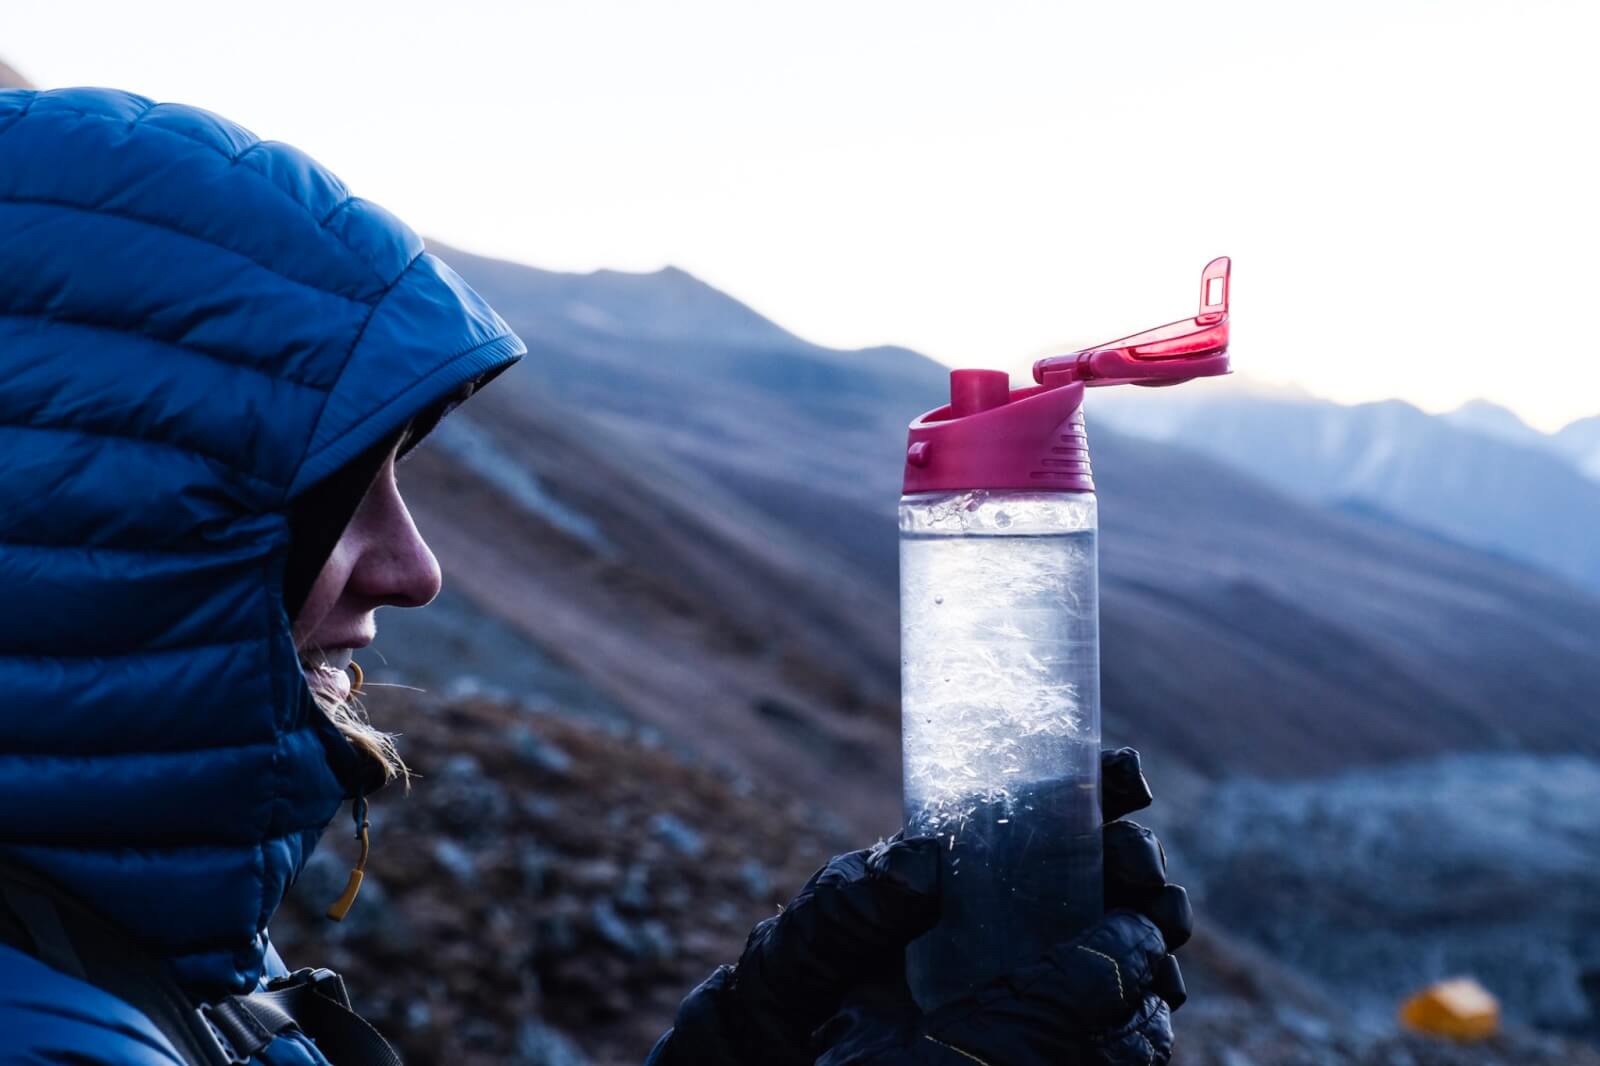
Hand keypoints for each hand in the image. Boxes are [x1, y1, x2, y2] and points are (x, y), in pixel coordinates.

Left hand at [648, 749, 1189, 1065]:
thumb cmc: (778, 1010)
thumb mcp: (798, 952)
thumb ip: (847, 905)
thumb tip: (924, 864)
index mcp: (957, 879)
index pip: (1043, 816)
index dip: (1096, 785)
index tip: (1127, 774)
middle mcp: (1005, 924)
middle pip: (1101, 877)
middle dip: (1135, 861)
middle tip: (1138, 864)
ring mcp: (1028, 983)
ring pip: (1123, 945)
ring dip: (1152, 925)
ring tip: (1157, 923)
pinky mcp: (1042, 1043)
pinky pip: (1116, 1022)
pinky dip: (1145, 1004)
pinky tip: (1153, 996)